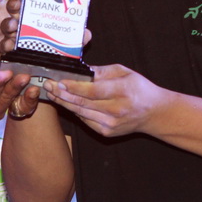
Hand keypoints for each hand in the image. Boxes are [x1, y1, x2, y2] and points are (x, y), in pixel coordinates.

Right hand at [0, 0, 93, 119]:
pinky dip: (4, 57)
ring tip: (11, 44)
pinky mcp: (9, 62)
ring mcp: (11, 47)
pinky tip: (8, 57)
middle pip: (9, 23)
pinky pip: (2, 59)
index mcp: (30, 22)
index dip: (16, 4)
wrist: (50, 79)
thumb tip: (86, 34)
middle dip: (9, 22)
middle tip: (14, 24)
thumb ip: (77, 39)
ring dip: (6, 41)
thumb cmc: (57, 54)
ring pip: (4, 41)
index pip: (19, 8)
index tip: (19, 3)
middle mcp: (18, 32)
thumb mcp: (69, 45)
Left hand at [45, 63, 165, 136]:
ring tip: (51, 93)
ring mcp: (111, 124)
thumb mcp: (124, 72)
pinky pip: (85, 120)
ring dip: (64, 103)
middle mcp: (116, 110)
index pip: (92, 90)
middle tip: (48, 85)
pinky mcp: (107, 132)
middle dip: (62, 94)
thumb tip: (80, 69)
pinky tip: (65, 103)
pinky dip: (74, 111)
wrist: (154, 113)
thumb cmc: (138, 89)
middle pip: (83, 103)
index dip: (73, 87)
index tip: (59, 81)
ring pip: (81, 113)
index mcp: (122, 91)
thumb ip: (102, 71)